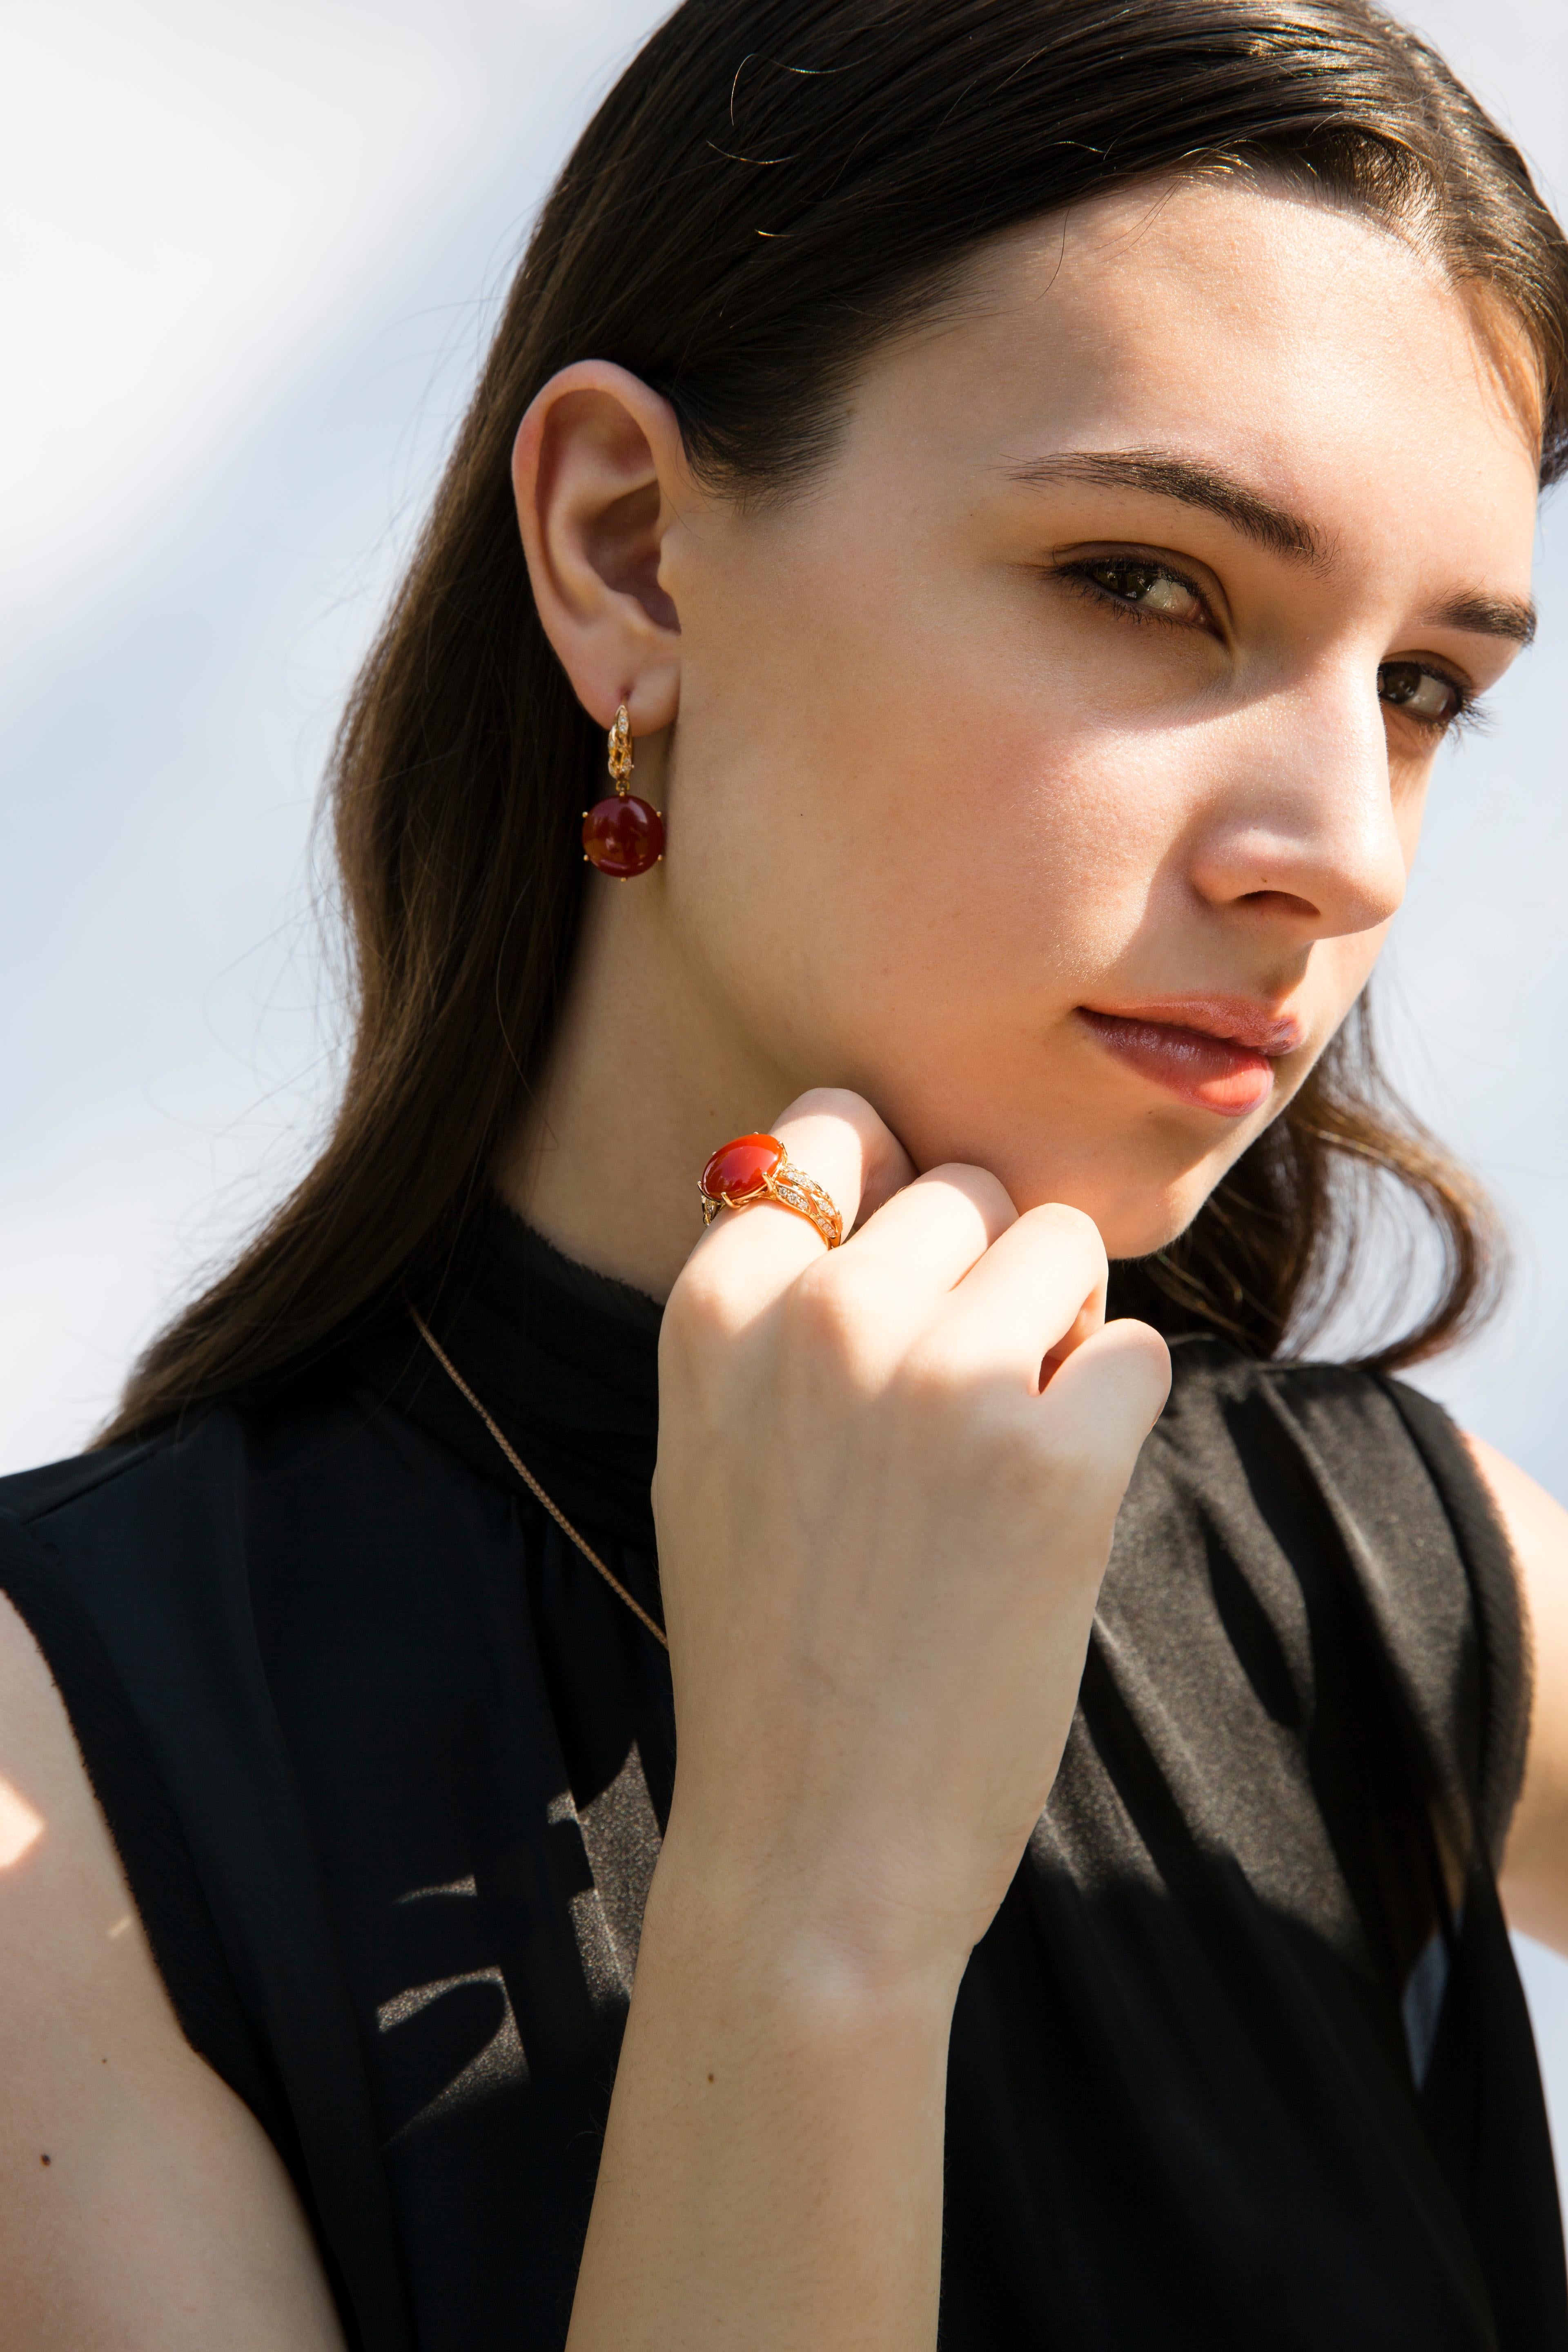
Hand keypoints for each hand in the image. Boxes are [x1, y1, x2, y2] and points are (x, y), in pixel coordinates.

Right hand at [651, 1088, 1170, 1995]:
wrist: (811, 1847)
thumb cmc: (774, 1650)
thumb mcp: (714, 1447)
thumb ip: (780, 1311)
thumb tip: (894, 1178)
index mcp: (718, 1309)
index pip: (834, 1125)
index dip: (892, 1196)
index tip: (900, 1283)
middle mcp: (821, 1316)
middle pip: (967, 1186)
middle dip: (986, 1272)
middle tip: (952, 1410)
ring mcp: (938, 1378)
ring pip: (1062, 1245)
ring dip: (1059, 1330)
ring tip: (1001, 1453)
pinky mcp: (1052, 1454)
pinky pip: (1138, 1350)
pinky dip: (1116, 1414)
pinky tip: (1053, 1505)